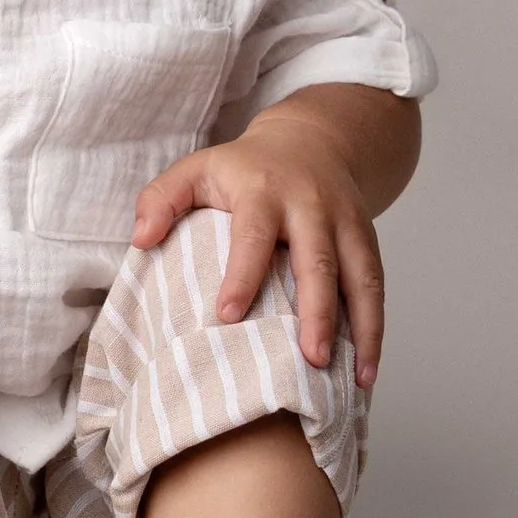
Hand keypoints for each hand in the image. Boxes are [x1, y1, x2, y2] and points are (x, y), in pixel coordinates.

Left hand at [132, 105, 387, 386]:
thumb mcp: (196, 169)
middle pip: (317, 261)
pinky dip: (376, 329)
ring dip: (361, 328)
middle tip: (309, 358)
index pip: (253, 235)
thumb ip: (161, 199)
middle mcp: (311, 207)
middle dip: (317, 311)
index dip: (242, 274)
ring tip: (355, 377)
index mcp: (264, 191)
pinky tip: (366, 370)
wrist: (312, 140)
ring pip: (360, 277)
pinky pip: (376, 287)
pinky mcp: (367, 241)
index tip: (226, 316)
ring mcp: (346, 224)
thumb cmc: (243, 168)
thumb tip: (141, 239)